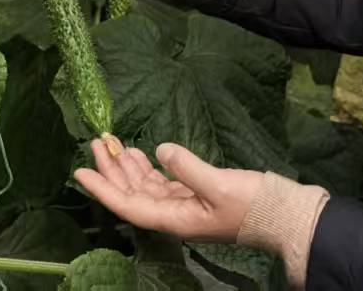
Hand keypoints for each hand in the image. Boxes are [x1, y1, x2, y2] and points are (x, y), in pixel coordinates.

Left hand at [74, 140, 262, 245]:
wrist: (282, 215)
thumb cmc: (253, 206)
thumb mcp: (219, 185)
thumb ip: (187, 167)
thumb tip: (161, 150)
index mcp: (175, 219)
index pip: (128, 205)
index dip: (103, 189)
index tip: (80, 172)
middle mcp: (174, 215)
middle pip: (132, 194)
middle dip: (111, 170)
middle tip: (95, 142)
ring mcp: (185, 205)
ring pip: (146, 186)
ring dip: (128, 166)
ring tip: (112, 143)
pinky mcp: (196, 195)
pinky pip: (162, 182)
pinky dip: (149, 167)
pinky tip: (142, 153)